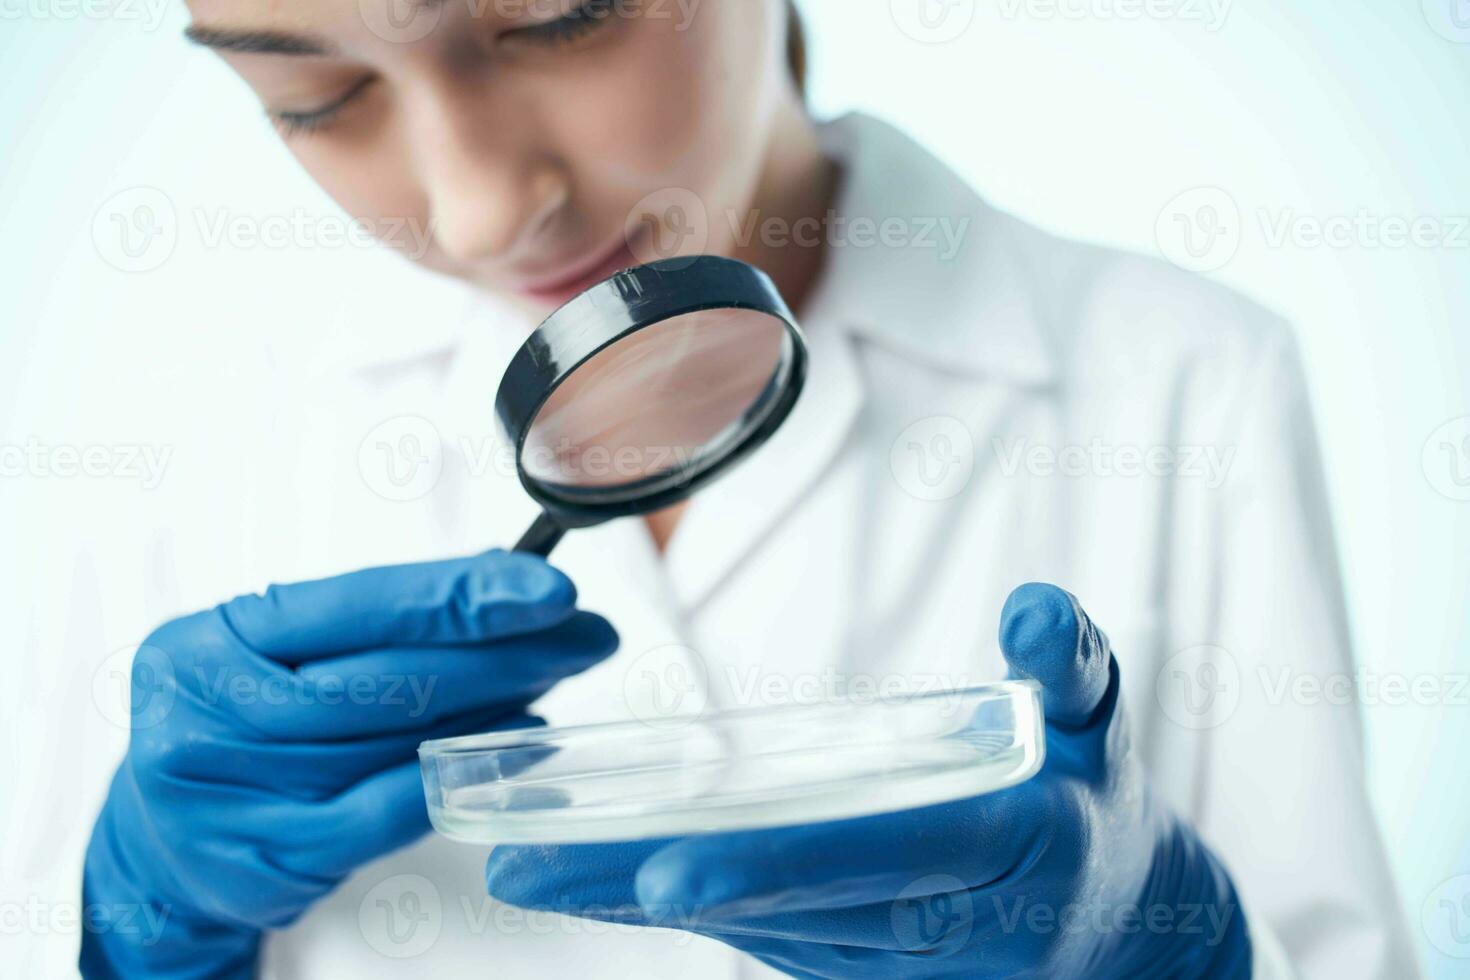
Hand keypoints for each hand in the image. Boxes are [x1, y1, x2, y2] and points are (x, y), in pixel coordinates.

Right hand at [82, 550, 616, 978]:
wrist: (155, 836)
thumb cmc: (240, 720)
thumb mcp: (282, 650)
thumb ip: (380, 617)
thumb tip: (503, 581)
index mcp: (211, 639)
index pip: (361, 605)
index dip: (465, 595)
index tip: (551, 588)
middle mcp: (207, 713)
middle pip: (388, 677)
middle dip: (506, 653)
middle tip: (585, 636)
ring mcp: (229, 796)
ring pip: (395, 744)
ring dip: (495, 711)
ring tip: (555, 683)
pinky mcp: (262, 862)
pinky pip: (384, 815)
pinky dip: (459, 776)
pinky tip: (514, 749)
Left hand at [484, 584, 1250, 978]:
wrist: (1118, 943)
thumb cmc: (1093, 818)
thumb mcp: (1101, 736)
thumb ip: (1071, 670)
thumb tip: (1035, 609)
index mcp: (994, 861)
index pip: (868, 863)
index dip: (769, 867)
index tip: (668, 871)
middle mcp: (924, 925)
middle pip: (773, 907)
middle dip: (649, 890)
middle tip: (527, 866)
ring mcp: (876, 954)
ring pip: (742, 927)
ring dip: (630, 903)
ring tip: (522, 867)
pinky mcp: (845, 958)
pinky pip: (749, 932)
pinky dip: (663, 909)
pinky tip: (585, 881)